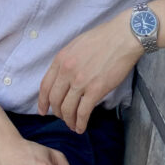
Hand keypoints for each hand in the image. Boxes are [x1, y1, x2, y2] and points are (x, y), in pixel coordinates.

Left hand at [38, 12, 143, 132]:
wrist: (122, 37)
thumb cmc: (102, 38)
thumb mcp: (76, 45)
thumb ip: (66, 61)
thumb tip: (63, 76)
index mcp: (61, 59)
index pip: (45, 86)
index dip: (42, 101)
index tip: (42, 111)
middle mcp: (67, 71)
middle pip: (54, 99)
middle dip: (57, 112)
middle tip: (61, 118)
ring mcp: (80, 81)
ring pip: (67, 108)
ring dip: (68, 120)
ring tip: (72, 125)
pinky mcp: (96, 89)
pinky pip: (83, 112)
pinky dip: (80, 122)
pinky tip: (81, 127)